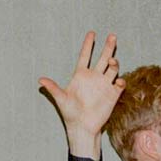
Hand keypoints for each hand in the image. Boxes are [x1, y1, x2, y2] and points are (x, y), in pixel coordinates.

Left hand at [38, 31, 125, 159]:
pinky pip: (119, 84)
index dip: (88, 45)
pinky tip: (118, 82)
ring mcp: (104, 85)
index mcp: (80, 75)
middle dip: (108, 47)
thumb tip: (40, 80)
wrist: (82, 127)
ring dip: (114, 63)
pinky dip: (120, 81)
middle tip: (112, 35)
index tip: (92, 33)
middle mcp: (94, 78)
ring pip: (112, 69)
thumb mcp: (61, 99)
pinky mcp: (112, 95)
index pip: (85, 56)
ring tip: (112, 61)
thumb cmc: (70, 113)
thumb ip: (53, 88)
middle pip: (102, 58)